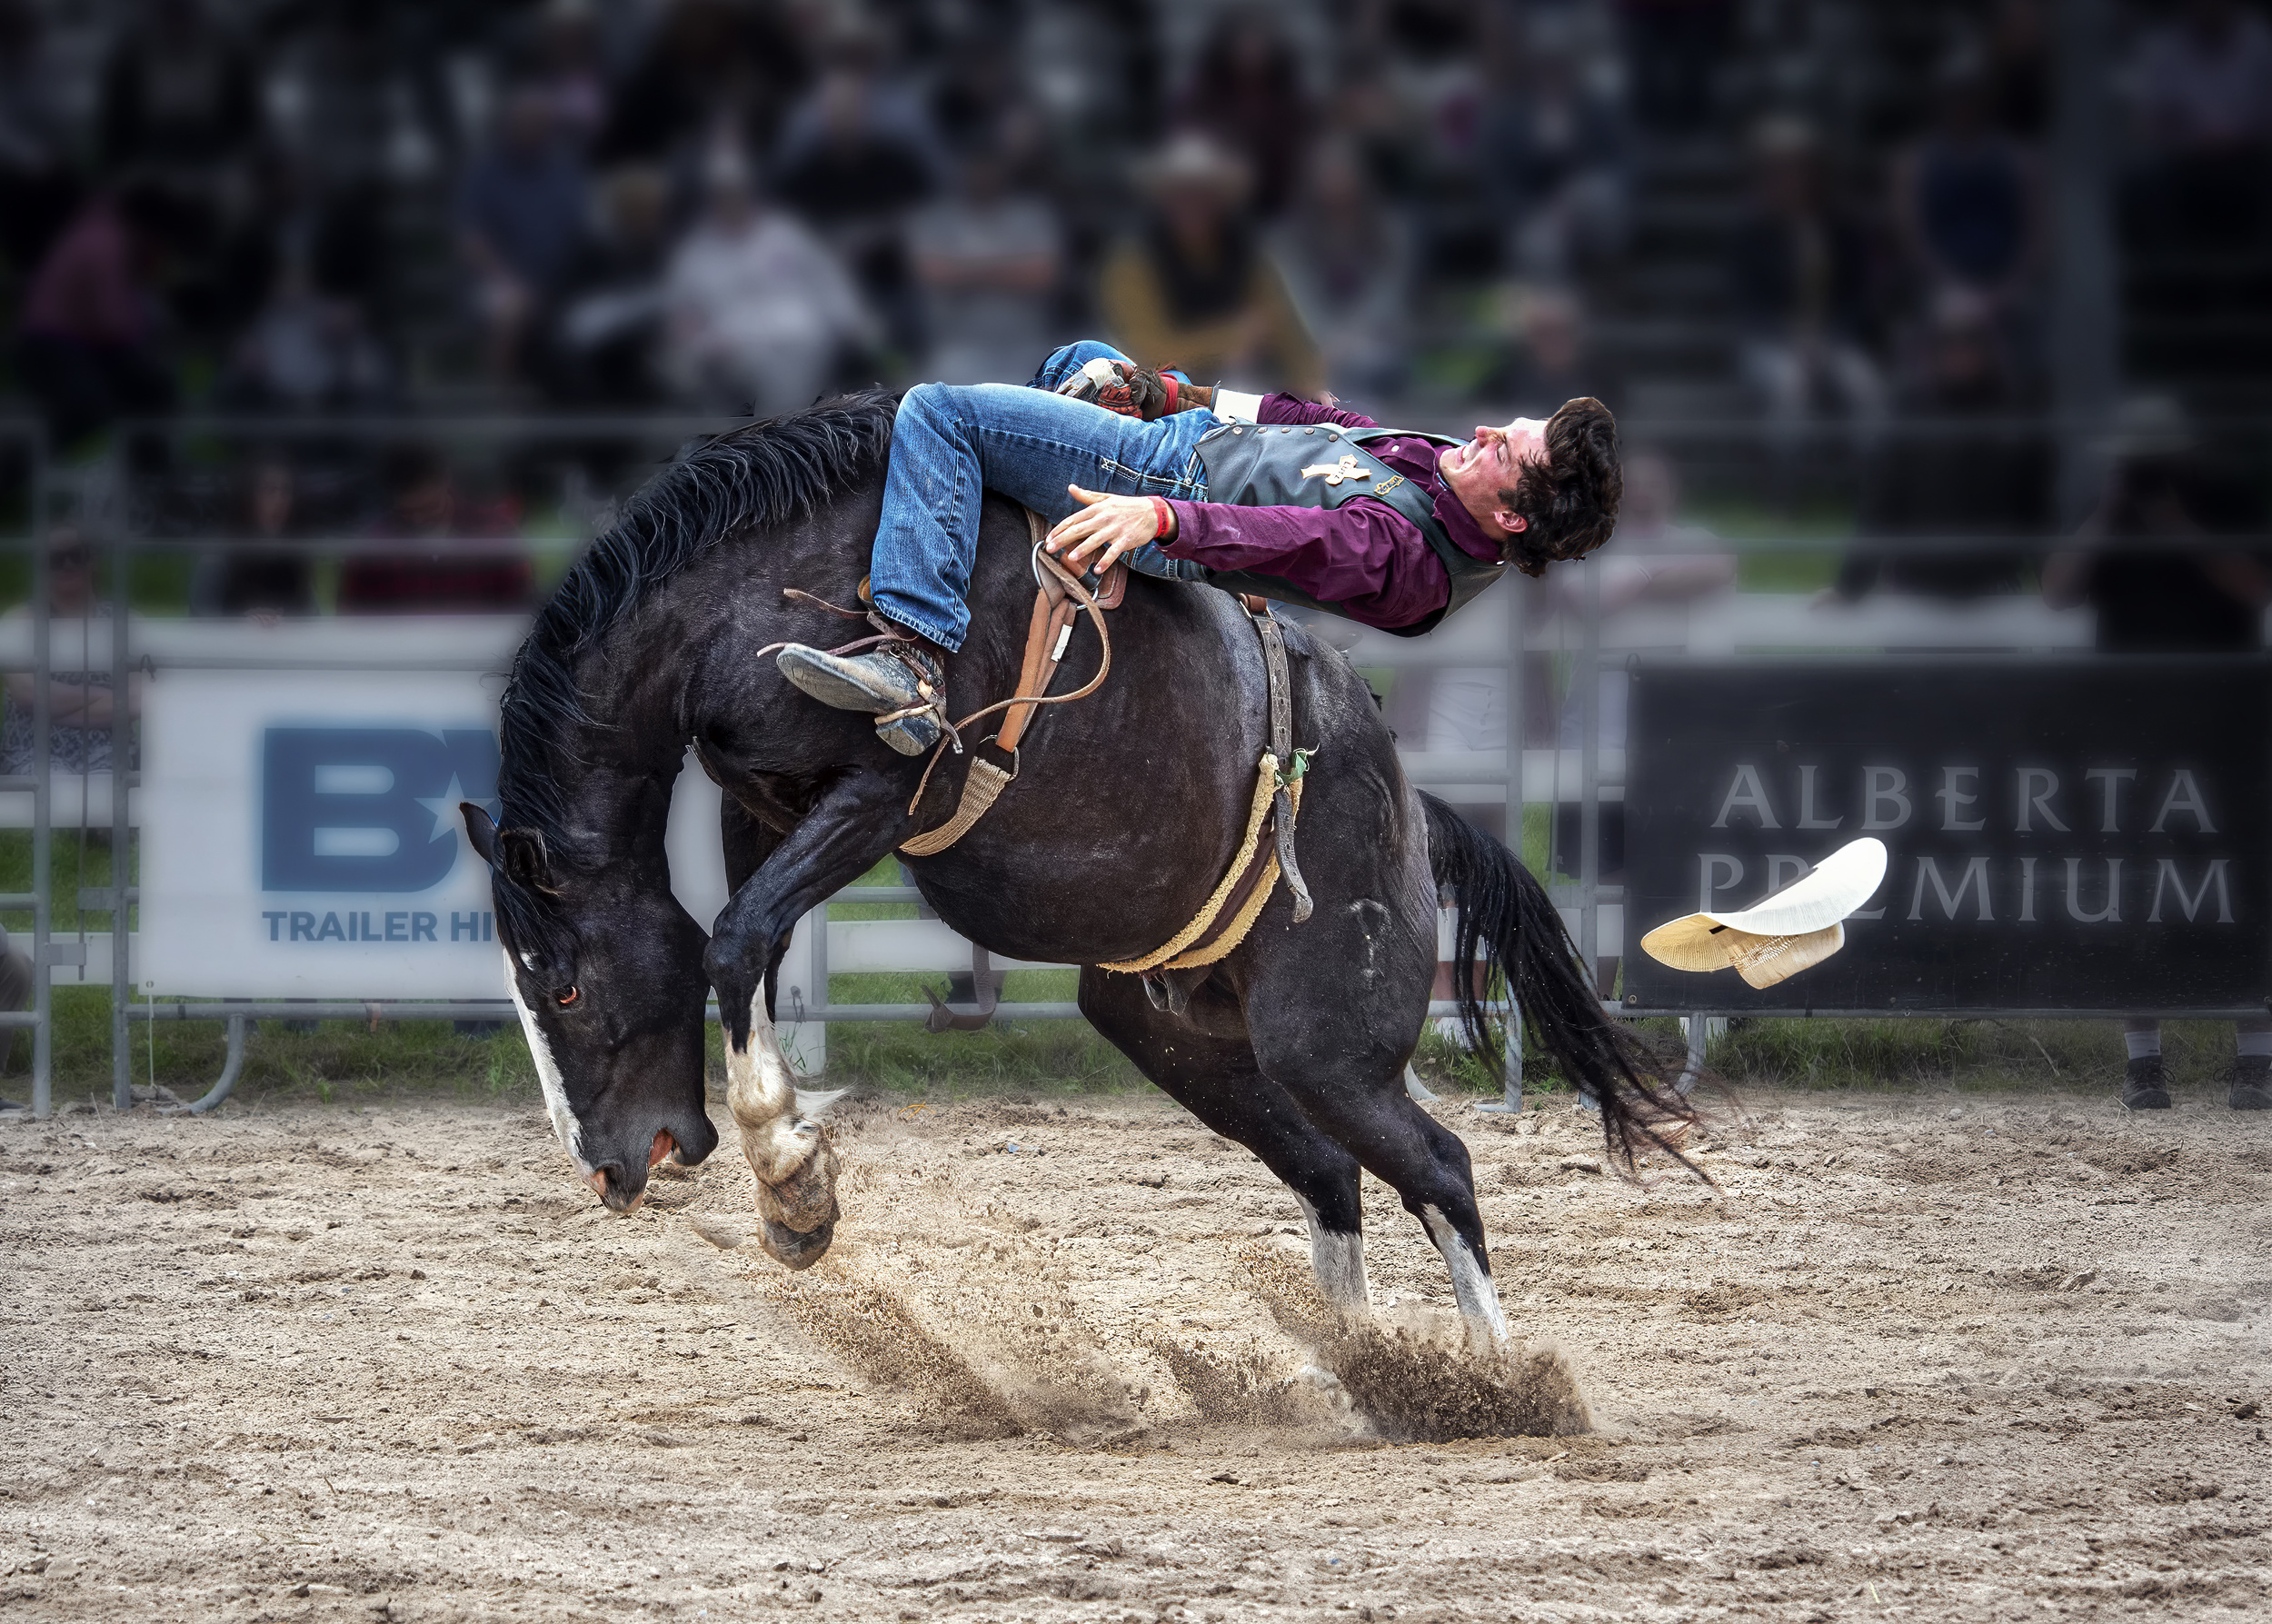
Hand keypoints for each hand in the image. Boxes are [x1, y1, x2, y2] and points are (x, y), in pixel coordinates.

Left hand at [1044, 484, 1170, 570]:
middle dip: (1063, 539)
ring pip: (1095, 540)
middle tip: (1050, 549)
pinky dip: (1106, 561)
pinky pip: (1114, 552)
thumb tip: (1070, 488)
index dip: (1059, 529)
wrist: (1152, 512)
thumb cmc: (1126, 506)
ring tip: (1071, 558)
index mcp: (1097, 509)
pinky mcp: (1126, 540)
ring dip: (1083, 549)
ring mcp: (1115, 529)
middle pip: (1079, 529)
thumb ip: (1087, 496)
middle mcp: (1104, 518)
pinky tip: (1097, 570)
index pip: (1073, 519)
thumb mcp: (1106, 498)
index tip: (1048, 539)